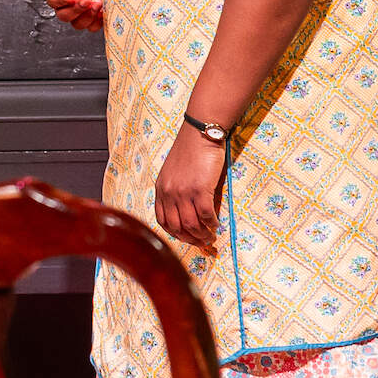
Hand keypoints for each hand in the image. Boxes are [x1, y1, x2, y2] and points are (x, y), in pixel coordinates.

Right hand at [43, 0, 104, 31]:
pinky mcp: (95, 12)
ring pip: (78, 23)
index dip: (60, 0)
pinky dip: (98, 22)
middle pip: (64, 15)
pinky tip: (104, 9)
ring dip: (87, 17)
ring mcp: (81, 8)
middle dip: (75, 10)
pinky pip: (94, 25)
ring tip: (98, 3)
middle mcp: (67, 0)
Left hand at [152, 127, 227, 246]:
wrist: (200, 134)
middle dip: (189, 238)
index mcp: (160, 189)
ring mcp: (183, 192)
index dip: (174, 233)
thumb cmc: (190, 152)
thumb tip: (186, 210)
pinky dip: (212, 224)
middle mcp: (169, 192)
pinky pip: (206, 215)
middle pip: (176, 226)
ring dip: (202, 235)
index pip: (162, 219)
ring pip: (191, 224)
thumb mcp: (173, 173)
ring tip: (210, 237)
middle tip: (202, 243)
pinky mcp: (200, 189)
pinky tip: (216, 225)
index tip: (186, 238)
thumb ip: (175, 190)